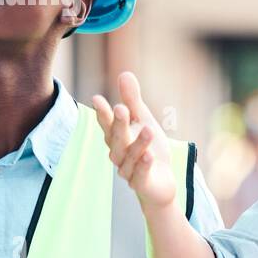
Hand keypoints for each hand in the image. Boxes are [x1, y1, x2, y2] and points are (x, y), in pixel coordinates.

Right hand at [91, 71, 175, 211]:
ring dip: (138, 144)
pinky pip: (140, 175)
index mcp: (117, 138)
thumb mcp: (144, 122)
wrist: (160, 184)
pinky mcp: (141, 184)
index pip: (108, 125)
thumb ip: (133, 101)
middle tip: (121, 108)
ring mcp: (128, 170)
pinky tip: (149, 156)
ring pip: (130, 156)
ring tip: (149, 130)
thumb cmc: (149, 149)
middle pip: (116, 139)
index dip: (103, 113)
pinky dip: (143, 166)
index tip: (97, 99)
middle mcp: (119, 154)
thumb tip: (124, 73)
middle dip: (118, 124)